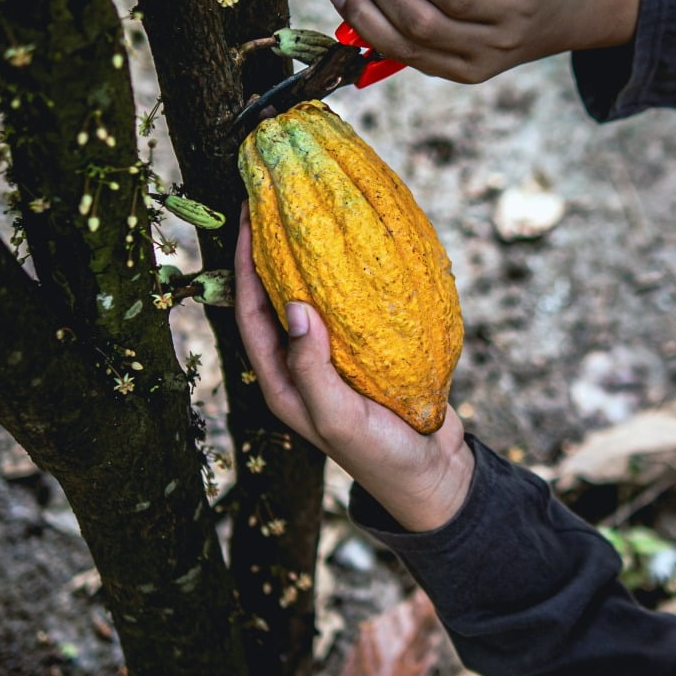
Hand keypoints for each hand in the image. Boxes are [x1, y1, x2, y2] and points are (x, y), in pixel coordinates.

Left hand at [234, 204, 473, 531]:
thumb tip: (294, 307)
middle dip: (271, 250)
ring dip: (311, 258)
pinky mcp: (369, 353)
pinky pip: (353, 307)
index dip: (242, 265)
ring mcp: (336, 358)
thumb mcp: (338, 418)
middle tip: (275, 202)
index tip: (246, 217)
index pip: (250, 313)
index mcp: (281, 381)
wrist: (433, 473)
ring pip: (315, 296)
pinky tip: (367, 250)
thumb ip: (311, 368)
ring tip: (317, 214)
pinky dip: (354, 278)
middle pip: (276, 297)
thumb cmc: (380, 455)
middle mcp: (302, 364)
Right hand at [329, 0, 638, 82]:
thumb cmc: (513, 16)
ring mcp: (515, 11)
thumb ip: (430, 34)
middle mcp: (493, 46)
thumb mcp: (476, 40)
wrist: (584, 4)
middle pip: (422, 23)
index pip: (405, 50)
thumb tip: (362, 15)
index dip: (365, 21)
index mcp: (468, 68)